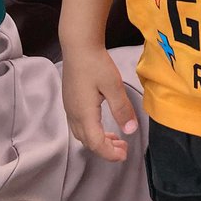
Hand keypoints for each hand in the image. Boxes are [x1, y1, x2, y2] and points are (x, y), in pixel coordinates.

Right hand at [61, 46, 138, 161]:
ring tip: (115, 139)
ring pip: (82, 134)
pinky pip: (79, 125)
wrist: (78, 45)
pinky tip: (102, 123)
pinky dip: (92, 131)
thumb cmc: (96, 63)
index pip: (96, 144)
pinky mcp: (70, 100)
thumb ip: (122, 109)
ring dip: (98, 140)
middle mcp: (74, 115)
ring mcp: (70, 108)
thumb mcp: (113, 86)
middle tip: (123, 148)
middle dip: (105, 149)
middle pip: (88, 142)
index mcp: (84, 114)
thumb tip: (131, 131)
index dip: (110, 153)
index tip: (125, 155)